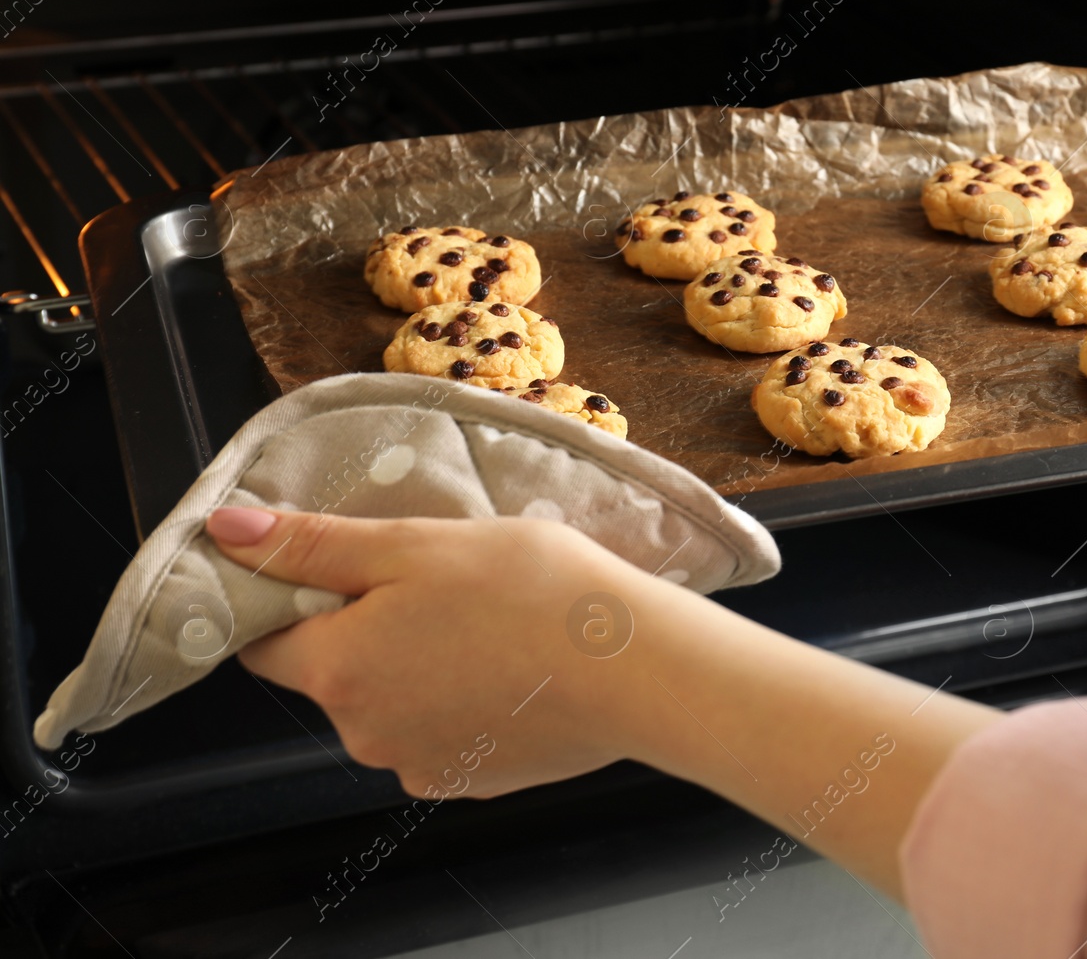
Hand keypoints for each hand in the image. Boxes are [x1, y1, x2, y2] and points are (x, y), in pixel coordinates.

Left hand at [207, 505, 998, 898]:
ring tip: (485, 619)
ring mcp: (421, 763)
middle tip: (436, 578)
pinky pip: (442, 731)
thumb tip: (224, 533)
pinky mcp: (474, 779)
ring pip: (392, 702)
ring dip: (418, 664)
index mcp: (338, 670)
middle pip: (334, 672)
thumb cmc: (535, 593)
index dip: (296, 598)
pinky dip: (462, 699)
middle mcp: (364, 733)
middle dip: (369, 627)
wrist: (636, 666)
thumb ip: (313, 545)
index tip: (344, 567)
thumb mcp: (416, 543)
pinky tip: (510, 663)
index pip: (267, 640)